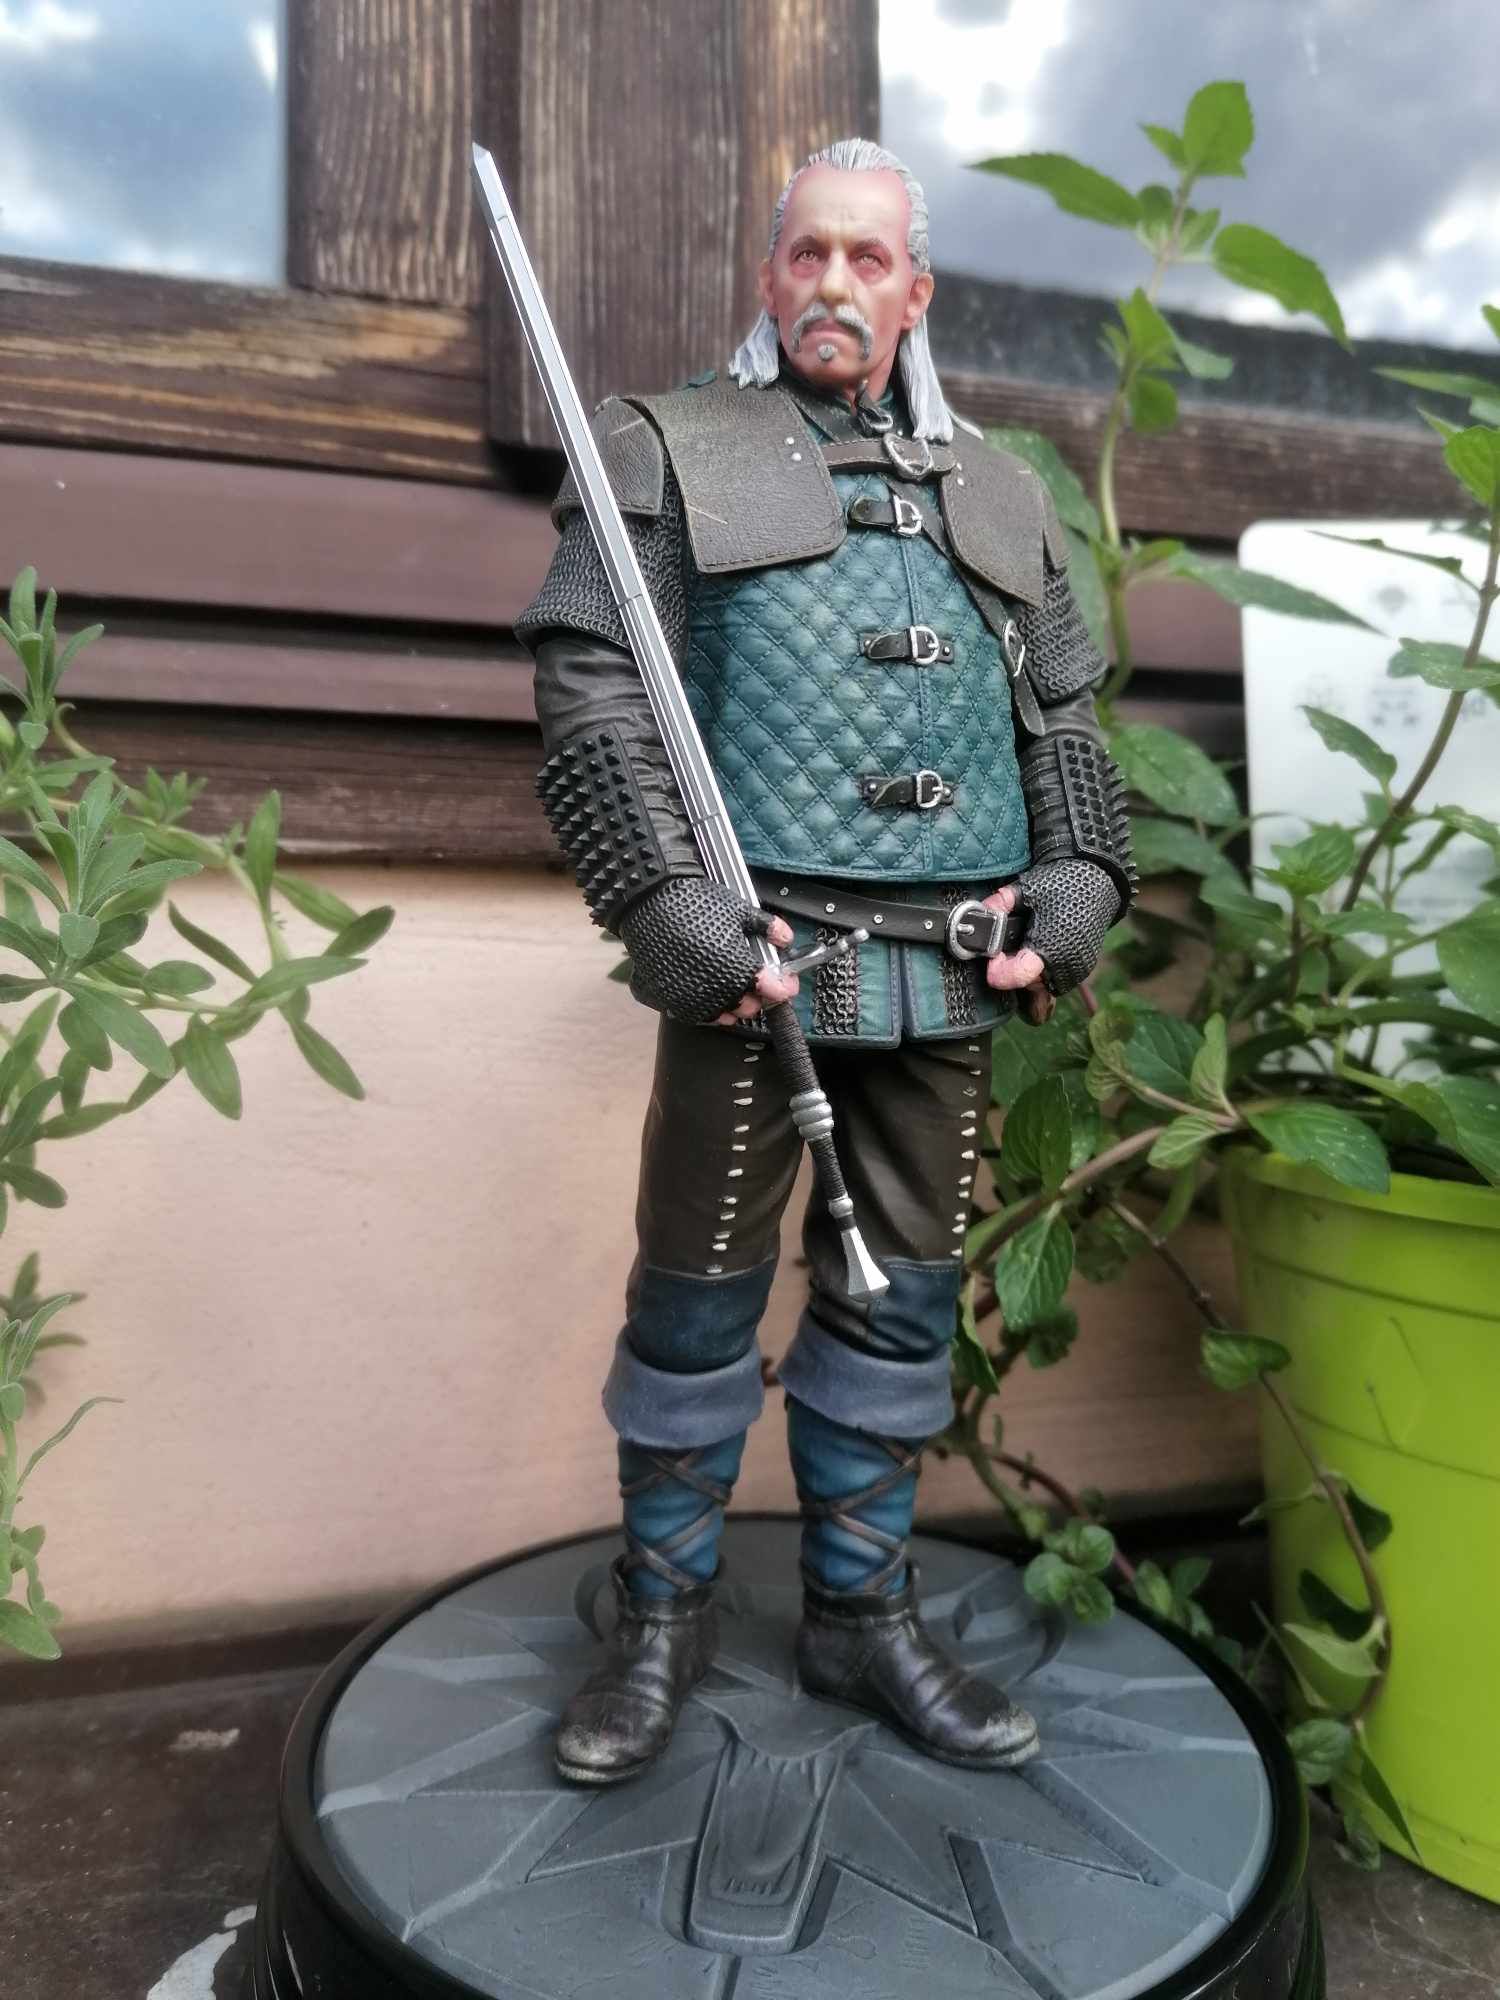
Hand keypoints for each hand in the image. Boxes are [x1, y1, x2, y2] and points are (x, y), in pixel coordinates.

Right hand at [618, 879, 799, 1024]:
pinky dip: (703, 1007)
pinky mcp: (666, 1000)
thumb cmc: (696, 903)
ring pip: (721, 1017)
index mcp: (739, 970)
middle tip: (757, 983)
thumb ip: (767, 926)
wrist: (648, 901)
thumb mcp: (739, 909)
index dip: (784, 987)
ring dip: (731, 1006)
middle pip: (748, 1009)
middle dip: (758, 997)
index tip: (786, 982)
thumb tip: (785, 939)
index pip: (773, 992)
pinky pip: (692, 1014)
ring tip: (731, 989)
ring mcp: (689, 998)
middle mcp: (716, 991)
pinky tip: (705, 992)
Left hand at [990, 860, 1119, 1010]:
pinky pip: (1058, 980)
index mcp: (1050, 944)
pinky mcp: (1085, 968)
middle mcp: (1066, 962)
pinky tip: (1042, 949)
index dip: (999, 971)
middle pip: (1028, 983)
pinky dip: (1046, 970)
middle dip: (1012, 969)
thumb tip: (976, 916)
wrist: (1099, 879)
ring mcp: (1078, 968)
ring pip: (1043, 984)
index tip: (994, 956)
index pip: (1018, 976)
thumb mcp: (1025, 889)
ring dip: (1029, 971)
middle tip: (1007, 949)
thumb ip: (998, 905)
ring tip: (1026, 947)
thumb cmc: (1061, 883)